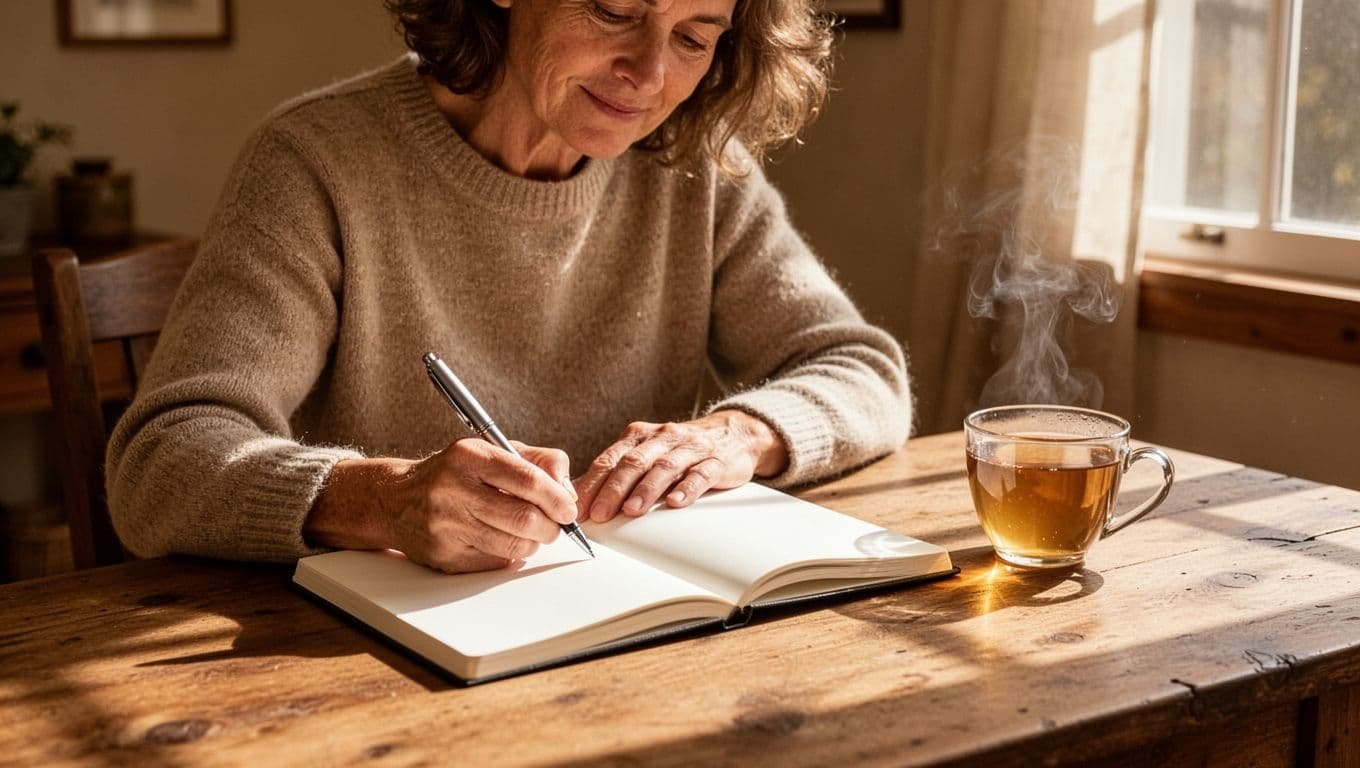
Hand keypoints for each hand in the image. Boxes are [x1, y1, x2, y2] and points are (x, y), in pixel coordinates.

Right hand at [307, 439, 578, 572]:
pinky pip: (495, 564)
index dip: (557, 499)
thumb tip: (567, 492)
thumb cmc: (455, 473)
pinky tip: (502, 541)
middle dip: (550, 527)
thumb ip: (538, 461)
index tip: (568, 509)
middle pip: (524, 518)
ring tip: (530, 533)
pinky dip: (509, 556)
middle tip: (554, 526)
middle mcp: (453, 489)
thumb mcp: (493, 451)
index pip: (528, 480)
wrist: (394, 500)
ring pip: (513, 546)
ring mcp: (445, 526)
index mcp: (469, 456)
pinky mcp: (443, 555)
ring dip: (533, 543)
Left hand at [574, 410, 787, 522]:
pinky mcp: (716, 461)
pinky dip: (687, 488)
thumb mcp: (647, 453)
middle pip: (634, 463)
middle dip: (614, 489)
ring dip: (646, 490)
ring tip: (632, 510)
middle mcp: (663, 437)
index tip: (579, 508)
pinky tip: (675, 503)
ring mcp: (690, 448)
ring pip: (664, 467)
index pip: (610, 459)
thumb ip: (617, 471)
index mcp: (641, 436)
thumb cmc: (681, 450)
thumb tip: (580, 496)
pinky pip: (700, 474)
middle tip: (599, 514)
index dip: (593, 483)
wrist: (733, 434)